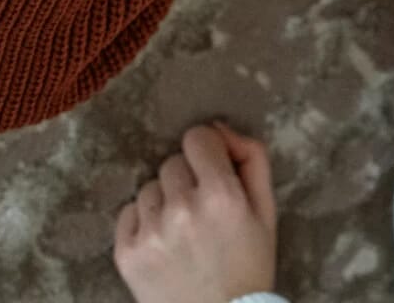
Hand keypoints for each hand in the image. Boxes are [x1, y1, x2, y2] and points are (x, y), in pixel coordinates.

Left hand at [114, 123, 277, 302]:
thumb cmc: (249, 266)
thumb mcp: (267, 211)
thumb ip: (252, 159)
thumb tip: (218, 127)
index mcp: (222, 195)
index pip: (197, 137)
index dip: (208, 153)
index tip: (213, 173)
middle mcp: (182, 208)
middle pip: (172, 162)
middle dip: (187, 180)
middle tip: (202, 212)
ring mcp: (150, 232)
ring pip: (149, 187)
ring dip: (164, 202)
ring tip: (182, 232)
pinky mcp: (126, 252)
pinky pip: (128, 212)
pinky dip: (143, 223)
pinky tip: (163, 244)